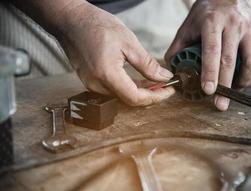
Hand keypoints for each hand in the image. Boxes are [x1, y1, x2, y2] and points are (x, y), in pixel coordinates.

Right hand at [56, 1, 174, 105]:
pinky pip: (112, 91)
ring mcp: (90, 85)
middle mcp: (96, 85)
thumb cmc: (96, 25)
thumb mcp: (129, 42)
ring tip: (154, 83)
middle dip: (150, 95)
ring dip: (139, 92)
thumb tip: (164, 77)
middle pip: (129, 100)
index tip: (169, 91)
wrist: (70, 20)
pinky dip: (127, 88)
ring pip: (121, 97)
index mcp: (107, 74)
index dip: (156, 97)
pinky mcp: (88, 82)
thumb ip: (147, 64)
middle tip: (164, 86)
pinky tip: (137, 80)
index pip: (136, 98)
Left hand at [165, 0, 250, 110]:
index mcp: (212, 23)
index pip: (211, 51)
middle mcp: (233, 25)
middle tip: (221, 104)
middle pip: (231, 60)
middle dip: (225, 86)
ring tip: (233, 91)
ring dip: (243, 81)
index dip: (210, 72)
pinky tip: (247, 81)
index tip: (208, 91)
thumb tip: (173, 71)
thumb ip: (178, 48)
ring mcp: (250, 29)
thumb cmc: (205, 14)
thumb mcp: (188, 26)